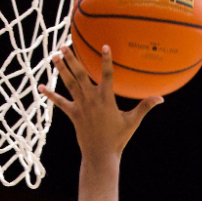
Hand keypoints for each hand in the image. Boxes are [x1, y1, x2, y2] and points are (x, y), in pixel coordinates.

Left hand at [39, 44, 161, 160]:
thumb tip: (161, 98)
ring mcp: (80, 106)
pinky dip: (50, 94)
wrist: (100, 155)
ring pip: (69, 84)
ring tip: (54, 56)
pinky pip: (60, 102)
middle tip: (64, 45)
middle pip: (80, 75)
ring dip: (61, 69)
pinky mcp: (73, 114)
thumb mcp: (133, 121)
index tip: (104, 46)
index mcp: (106, 99)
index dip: (106, 60)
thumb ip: (145, 107)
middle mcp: (91, 99)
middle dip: (72, 59)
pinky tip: (40, 86)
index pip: (107, 75)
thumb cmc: (118, 138)